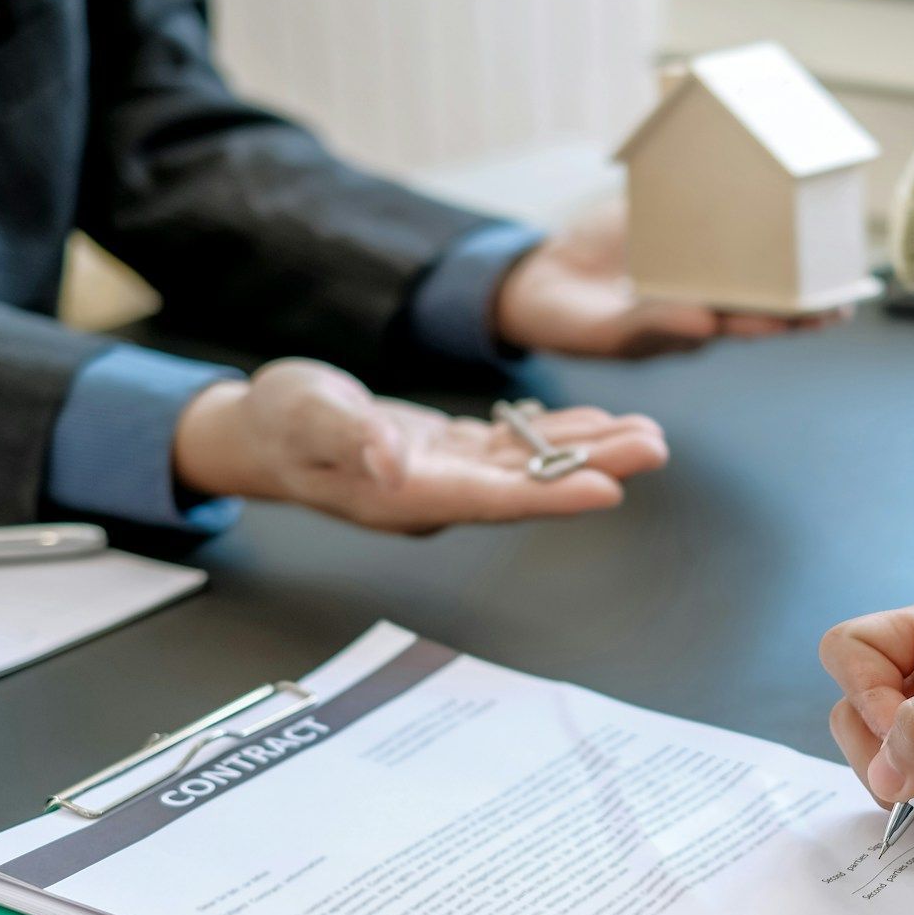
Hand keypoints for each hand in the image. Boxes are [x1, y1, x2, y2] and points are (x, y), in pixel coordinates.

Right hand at [173, 359, 667, 532]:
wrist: (260, 430)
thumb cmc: (276, 422)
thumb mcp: (303, 414)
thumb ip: (350, 436)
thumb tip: (393, 461)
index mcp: (405, 496)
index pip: (492, 500)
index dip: (551, 496)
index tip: (608, 489)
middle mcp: (438, 494)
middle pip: (528, 486)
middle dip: (593, 467)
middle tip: (652, 448)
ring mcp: (448, 476)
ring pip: (531, 466)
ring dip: (590, 450)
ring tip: (646, 435)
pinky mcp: (453, 453)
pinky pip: (516, 448)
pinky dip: (558, 433)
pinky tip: (600, 421)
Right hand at [492, 201, 848, 358]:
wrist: (533, 283)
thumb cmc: (571, 324)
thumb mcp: (605, 332)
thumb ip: (651, 326)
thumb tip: (706, 323)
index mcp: (693, 322)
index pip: (754, 320)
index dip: (793, 319)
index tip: (827, 314)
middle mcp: (701, 286)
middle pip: (764, 281)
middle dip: (806, 280)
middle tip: (847, 272)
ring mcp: (688, 248)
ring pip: (742, 237)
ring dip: (779, 226)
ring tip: (821, 210)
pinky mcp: (669, 212)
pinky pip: (700, 193)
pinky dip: (726, 172)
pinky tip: (756, 153)